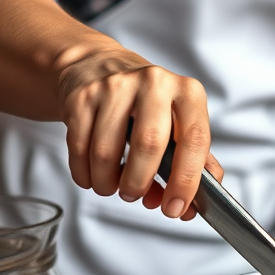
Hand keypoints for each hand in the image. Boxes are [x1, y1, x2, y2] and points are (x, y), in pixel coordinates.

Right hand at [55, 43, 222, 220]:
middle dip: (139, 183)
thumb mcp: (179, 121)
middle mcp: (154, 83)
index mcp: (188, 92)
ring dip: (107, 183)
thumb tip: (192, 206)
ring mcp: (115, 87)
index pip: (195, 140)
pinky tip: (92, 175)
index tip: (176, 208)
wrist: (100, 66)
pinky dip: (85, 174)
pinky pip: (79, 148)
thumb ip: (193, 162)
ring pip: (106, 151)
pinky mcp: (82, 96)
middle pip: (148, 145)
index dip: (186, 181)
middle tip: (134, 196)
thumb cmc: (148, 103)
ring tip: (112, 186)